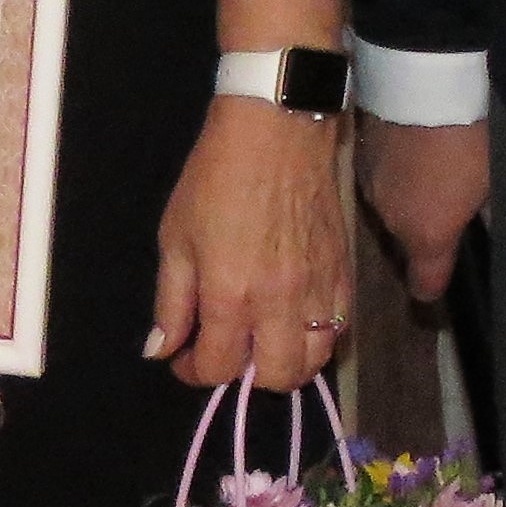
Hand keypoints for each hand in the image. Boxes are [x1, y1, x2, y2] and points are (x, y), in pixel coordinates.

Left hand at [151, 101, 353, 390]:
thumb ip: (170, 301)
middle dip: (246, 376)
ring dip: (288, 361)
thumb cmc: (216, 178)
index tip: (184, 354)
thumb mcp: (175, 237)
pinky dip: (318, 336)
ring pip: (315, 360)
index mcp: (230, 296)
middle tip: (229, 348)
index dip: (193, 372)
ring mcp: (318, 289)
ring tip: (267, 339)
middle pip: (276, 378)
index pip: (217, 368)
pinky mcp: (344, 270)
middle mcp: (279, 303)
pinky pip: (339, 327)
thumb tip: (162, 350)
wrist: (278, 128)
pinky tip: (297, 317)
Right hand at [360, 119, 490, 302]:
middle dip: (426, 227)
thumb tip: (489, 225)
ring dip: (409, 195)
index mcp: (425, 234)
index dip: (434, 286)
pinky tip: (415, 146)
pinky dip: (396, 168)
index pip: (424, 283)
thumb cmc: (468, 139)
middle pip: (407, 238)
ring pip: (391, 204)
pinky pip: (380, 174)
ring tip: (435, 168)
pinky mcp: (361, 151)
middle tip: (451, 202)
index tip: (441, 284)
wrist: (423, 79)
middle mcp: (390, 219)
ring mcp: (370, 184)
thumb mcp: (492, 178)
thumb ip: (490, 211)